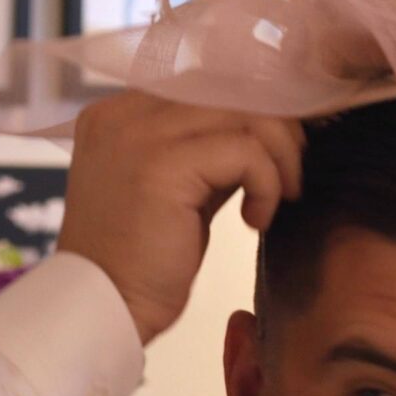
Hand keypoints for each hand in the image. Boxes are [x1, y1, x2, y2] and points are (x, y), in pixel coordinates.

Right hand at [54, 92, 305, 344]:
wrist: (104, 308)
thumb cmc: (143, 262)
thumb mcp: (178, 190)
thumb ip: (208, 152)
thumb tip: (270, 130)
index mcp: (119, 113)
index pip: (209, 86)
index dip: (256, 114)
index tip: (281, 155)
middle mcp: (123, 112)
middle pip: (232, 92)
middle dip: (277, 132)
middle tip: (290, 177)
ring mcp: (139, 133)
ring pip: (246, 115)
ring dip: (280, 157)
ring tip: (279, 198)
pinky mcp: (163, 163)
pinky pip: (247, 151)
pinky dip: (267, 183)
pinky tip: (254, 220)